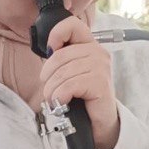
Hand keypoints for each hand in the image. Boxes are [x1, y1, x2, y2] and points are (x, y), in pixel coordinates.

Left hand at [41, 16, 119, 148]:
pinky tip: (62, 102)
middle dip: (48, 76)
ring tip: (54, 100)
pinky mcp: (100, 83)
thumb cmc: (83, 99)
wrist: (99, 123)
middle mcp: (98, 53)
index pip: (72, 25)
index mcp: (90, 46)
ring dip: (52, 90)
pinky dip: (60, 96)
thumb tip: (48, 51)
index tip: (49, 52)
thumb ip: (62, 59)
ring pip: (62, 73)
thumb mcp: (70, 73)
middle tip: (49, 90)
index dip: (56, 34)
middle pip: (60, 56)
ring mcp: (101, 67)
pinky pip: (70, 85)